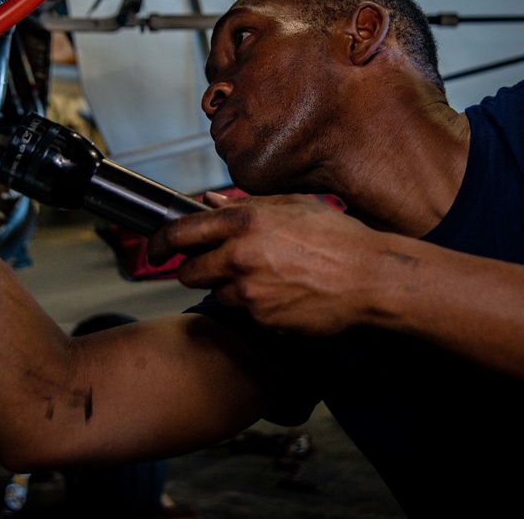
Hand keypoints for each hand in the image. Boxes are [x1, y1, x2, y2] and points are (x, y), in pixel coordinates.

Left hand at [148, 192, 394, 334]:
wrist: (369, 279)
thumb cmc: (336, 238)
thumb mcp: (291, 206)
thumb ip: (243, 205)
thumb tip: (208, 203)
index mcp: (244, 222)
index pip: (180, 233)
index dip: (160, 242)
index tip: (155, 249)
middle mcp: (240, 256)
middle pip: (188, 273)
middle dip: (195, 271)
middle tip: (214, 267)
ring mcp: (249, 292)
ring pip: (218, 295)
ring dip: (231, 289)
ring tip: (266, 278)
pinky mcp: (262, 320)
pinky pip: (245, 314)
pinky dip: (255, 307)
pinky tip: (282, 294)